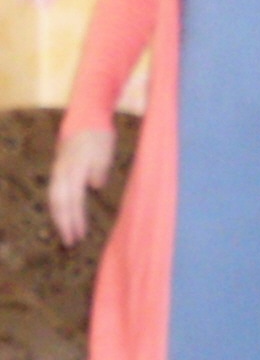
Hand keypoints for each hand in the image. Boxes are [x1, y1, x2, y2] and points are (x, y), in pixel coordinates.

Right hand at [48, 127, 115, 246]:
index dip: (74, 219)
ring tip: (66, 233)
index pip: (72, 199)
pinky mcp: (59, 169)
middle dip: (64, 223)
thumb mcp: (105, 151)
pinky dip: (58, 207)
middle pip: (59, 202)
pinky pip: (55, 192)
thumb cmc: (100, 137)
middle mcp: (63, 172)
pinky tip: (63, 216)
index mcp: (75, 169)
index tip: (79, 236)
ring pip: (54, 198)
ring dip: (60, 217)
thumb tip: (94, 186)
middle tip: (70, 243)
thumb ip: (99, 169)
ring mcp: (59, 170)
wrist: (86, 117)